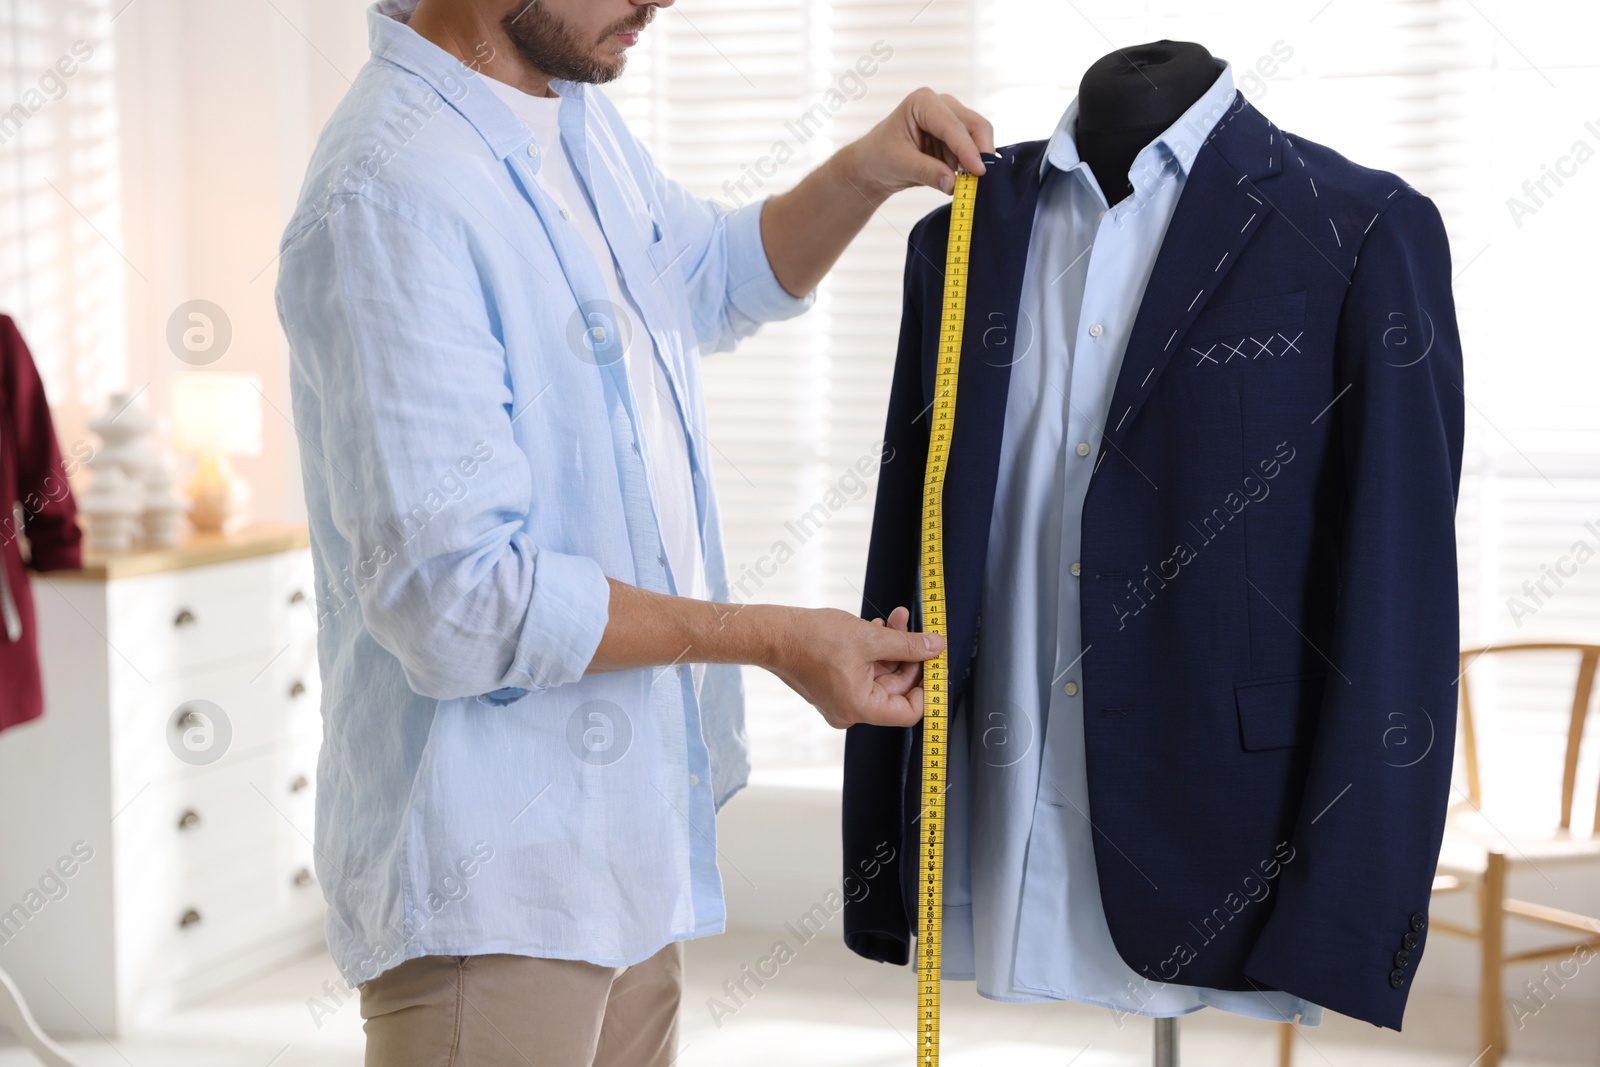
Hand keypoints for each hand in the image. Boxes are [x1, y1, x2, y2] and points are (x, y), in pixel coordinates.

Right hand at [764, 604, 942, 728]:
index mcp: (860, 707)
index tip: (935, 663)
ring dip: (893, 648)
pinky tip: (879, 627)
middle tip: (917, 629)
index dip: (927, 687)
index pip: (909, 711)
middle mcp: (851, 711)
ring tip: (897, 619)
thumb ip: (908, 645)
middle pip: (896, 689)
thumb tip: (937, 648)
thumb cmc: (813, 639)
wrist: (774, 634)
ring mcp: (841, 699)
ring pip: (881, 676)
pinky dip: (875, 652)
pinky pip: (865, 672)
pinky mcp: (834, 686)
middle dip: (909, 656)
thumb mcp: (870, 638)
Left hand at [842, 87, 994, 200]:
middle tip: (982, 180)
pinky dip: (971, 167)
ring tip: (967, 185)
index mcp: (923, 102)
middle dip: (980, 152)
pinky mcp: (958, 136)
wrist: (875, 162)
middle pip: (975, 125)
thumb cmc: (880, 156)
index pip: (952, 125)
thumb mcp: (900, 165)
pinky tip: (962, 181)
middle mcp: (942, 105)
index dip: (967, 149)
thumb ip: (927, 172)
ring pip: (979, 138)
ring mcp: (953, 119)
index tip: (979, 171)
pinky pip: (973, 151)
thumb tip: (954, 184)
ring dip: (976, 162)